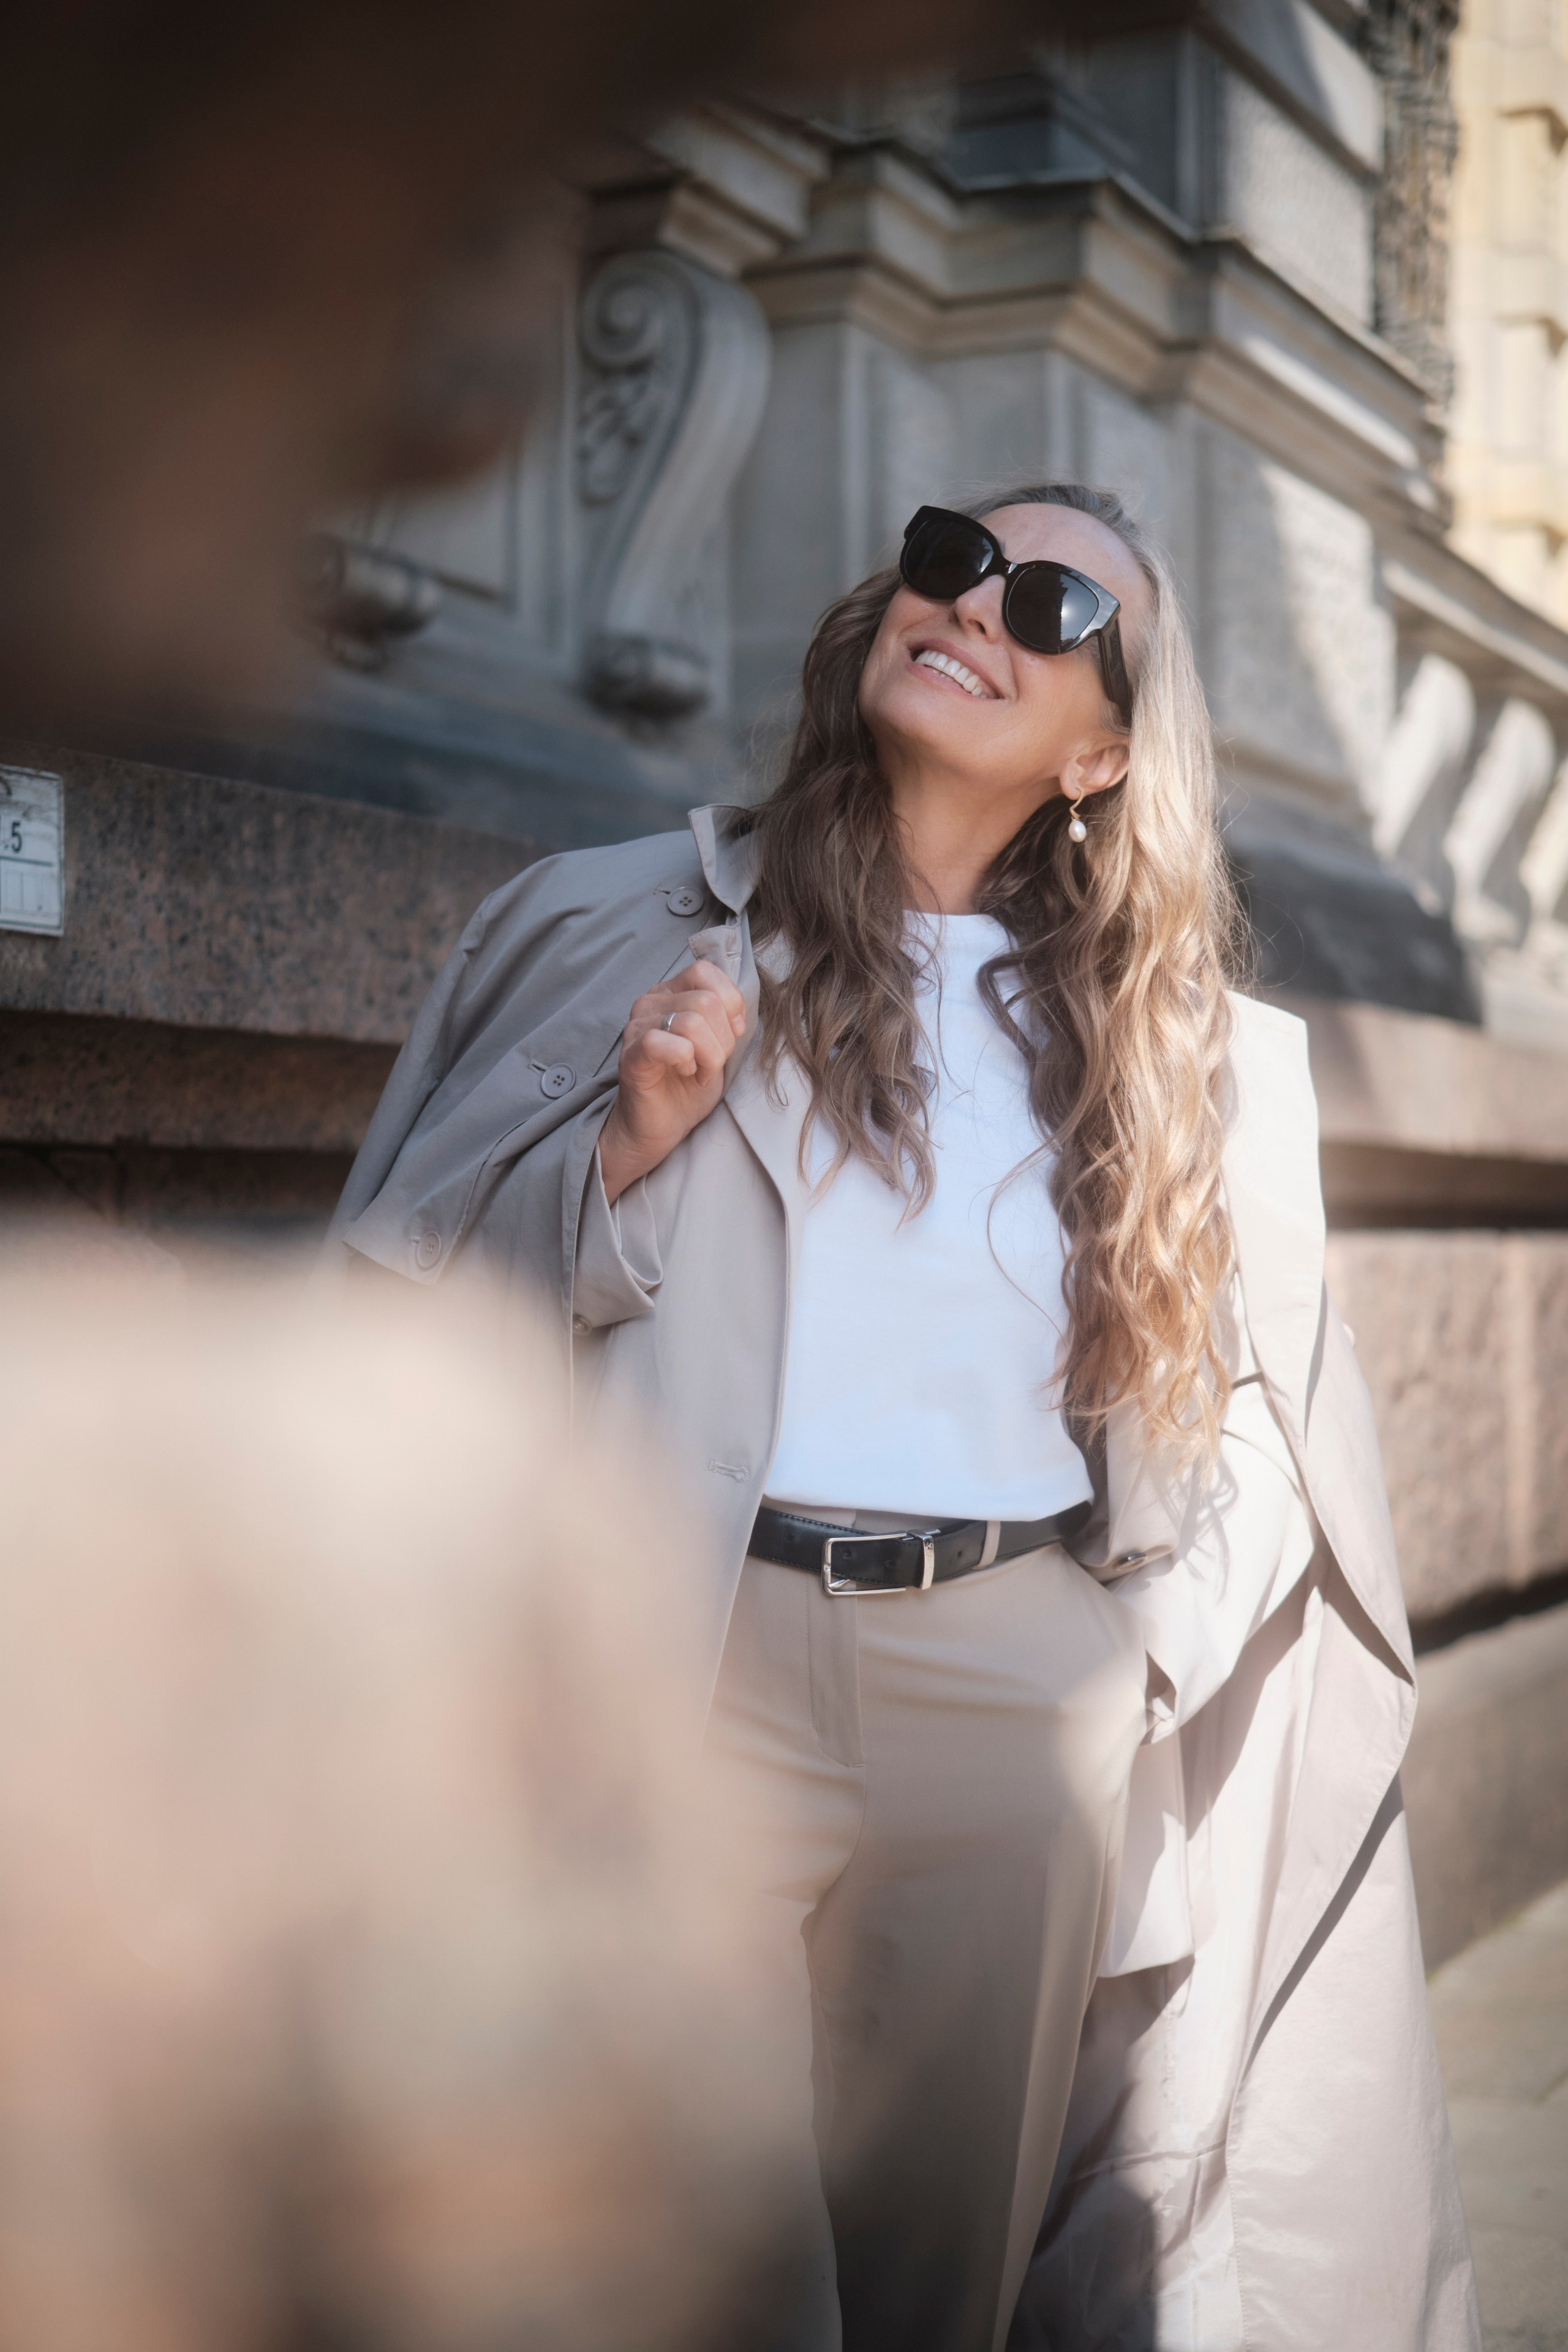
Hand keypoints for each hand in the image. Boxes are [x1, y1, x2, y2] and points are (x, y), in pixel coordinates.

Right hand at [597, 960, 746, 1203]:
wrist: (661, 1126)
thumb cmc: (688, 1085)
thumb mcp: (718, 1043)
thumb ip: (725, 1016)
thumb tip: (737, 1008)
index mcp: (671, 992)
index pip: (705, 971)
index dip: (730, 1001)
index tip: (733, 1032)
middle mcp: (650, 1002)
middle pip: (706, 1001)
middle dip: (723, 1039)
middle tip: (713, 1064)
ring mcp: (637, 1027)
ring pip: (691, 1022)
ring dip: (709, 1056)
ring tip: (700, 1072)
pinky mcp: (631, 1055)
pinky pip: (664, 1043)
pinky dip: (686, 1061)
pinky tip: (686, 1073)